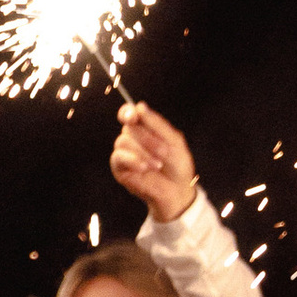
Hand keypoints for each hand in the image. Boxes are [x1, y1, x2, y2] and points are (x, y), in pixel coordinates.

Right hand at [111, 103, 198, 221]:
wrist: (177, 190)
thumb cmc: (177, 165)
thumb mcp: (174, 140)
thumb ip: (157, 123)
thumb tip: (139, 106)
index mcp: (144, 128)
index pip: (128, 113)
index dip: (127, 112)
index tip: (133, 115)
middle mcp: (132, 138)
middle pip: (129, 128)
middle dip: (147, 138)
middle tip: (164, 152)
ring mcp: (124, 153)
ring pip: (123, 141)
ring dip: (144, 152)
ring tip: (158, 165)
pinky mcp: (119, 168)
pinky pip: (119, 157)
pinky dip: (133, 160)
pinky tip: (145, 168)